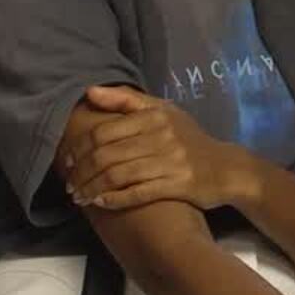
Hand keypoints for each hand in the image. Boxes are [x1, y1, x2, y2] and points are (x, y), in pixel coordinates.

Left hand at [59, 85, 244, 211]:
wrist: (226, 168)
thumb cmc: (189, 139)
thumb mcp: (163, 111)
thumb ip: (126, 99)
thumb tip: (89, 91)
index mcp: (155, 116)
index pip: (103, 132)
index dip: (79, 149)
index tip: (68, 161)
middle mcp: (162, 136)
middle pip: (106, 156)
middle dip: (81, 173)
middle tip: (70, 184)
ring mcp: (171, 162)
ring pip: (117, 176)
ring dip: (91, 189)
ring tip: (80, 197)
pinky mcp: (178, 186)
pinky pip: (137, 193)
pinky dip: (114, 200)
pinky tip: (101, 203)